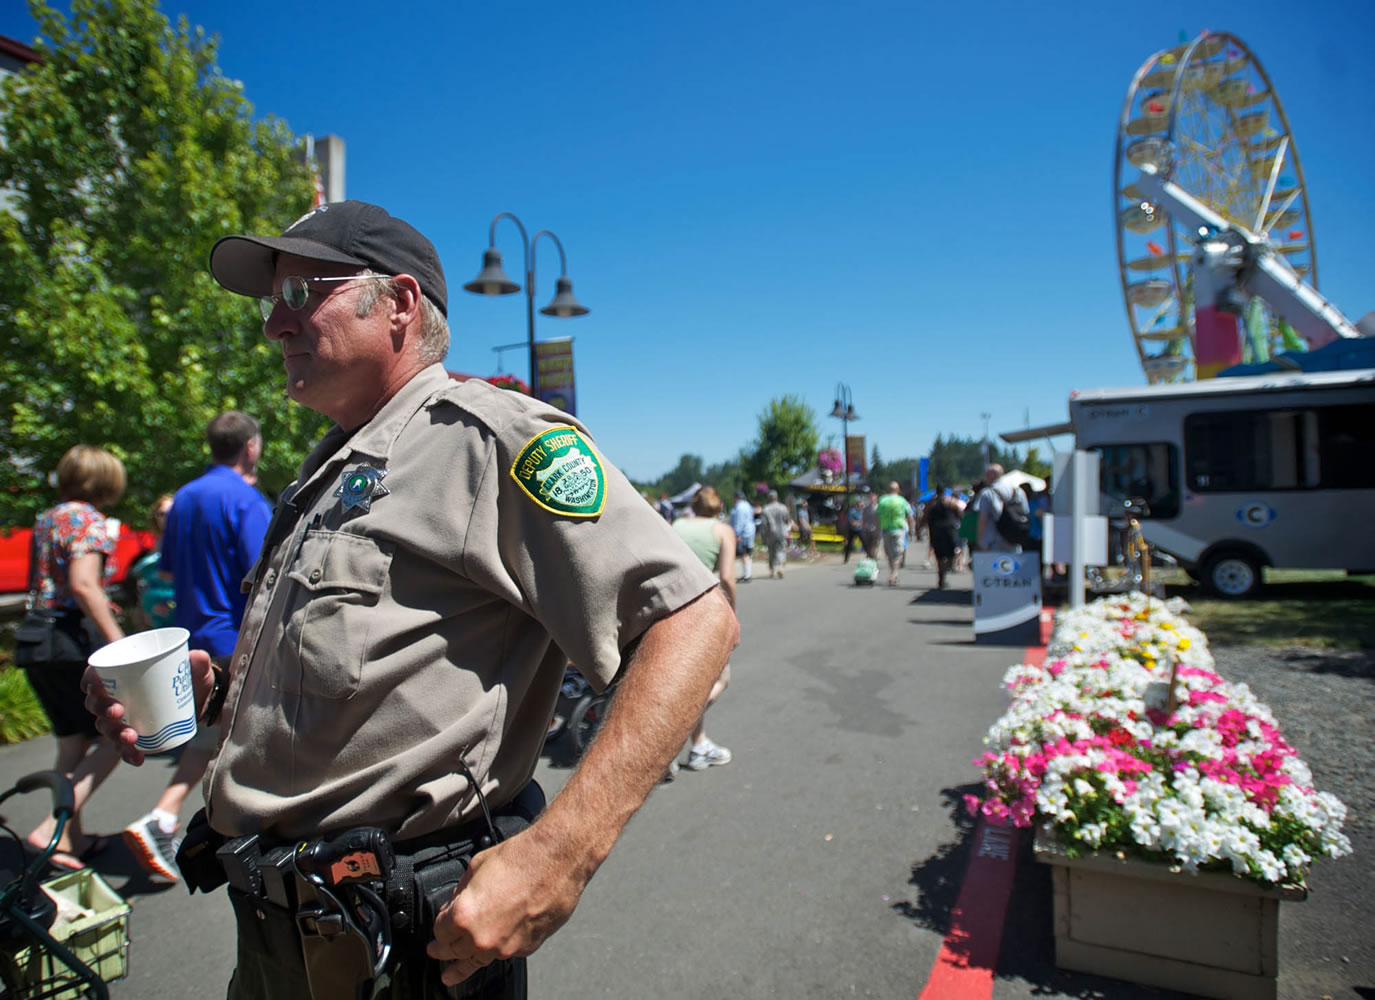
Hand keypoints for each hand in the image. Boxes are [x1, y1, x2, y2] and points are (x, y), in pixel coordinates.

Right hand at [83, 649, 214, 765]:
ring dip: (114, 733)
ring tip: (131, 737)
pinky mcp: (132, 736)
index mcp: (121, 674)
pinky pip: (123, 748)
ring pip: (106, 727)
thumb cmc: (189, 678)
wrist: (200, 702)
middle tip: (118, 712)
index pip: (93, 676)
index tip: (98, 688)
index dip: (89, 682)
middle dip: (102, 709)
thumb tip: (198, 656)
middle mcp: (114, 697)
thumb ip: (199, 662)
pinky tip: (138, 758)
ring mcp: (121, 719)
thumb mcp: (196, 670)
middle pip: (95, 704)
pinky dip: (128, 754)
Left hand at [425, 824, 586, 986]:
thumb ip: (462, 891)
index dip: (439, 925)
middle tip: (436, 953)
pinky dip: (498, 949)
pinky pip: (505, 953)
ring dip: (464, 965)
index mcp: (464, 915)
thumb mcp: (477, 866)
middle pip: (455, 951)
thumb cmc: (521, 857)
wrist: (556, 859)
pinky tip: (493, 946)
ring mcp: (506, 946)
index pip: (440, 932)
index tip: (441, 923)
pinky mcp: (526, 947)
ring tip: (452, 976)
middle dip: (443, 951)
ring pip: (479, 960)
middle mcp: (482, 937)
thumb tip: (456, 901)